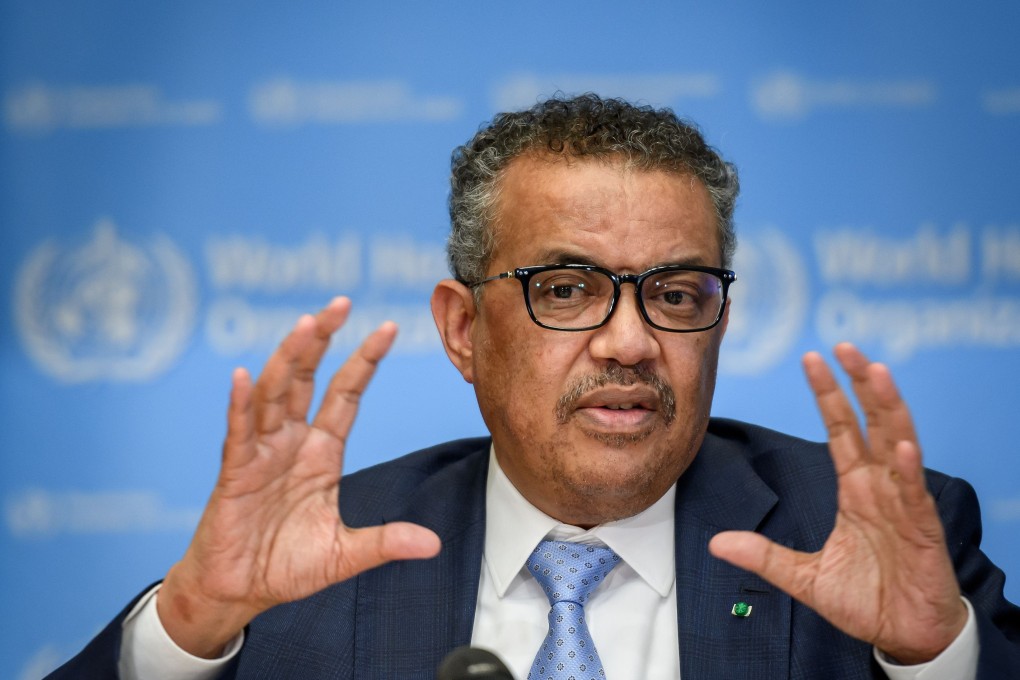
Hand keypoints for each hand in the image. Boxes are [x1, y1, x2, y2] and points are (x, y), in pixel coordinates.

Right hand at [157, 298, 440, 657]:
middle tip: (340, 303)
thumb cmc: (286, 565)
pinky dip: (239, 403)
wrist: (240, 592)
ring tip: (306, 324)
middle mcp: (291, 443)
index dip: (364, 362)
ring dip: (288, 358)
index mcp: (321, 453)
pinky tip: (243, 374)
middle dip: (323, 340)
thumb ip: (386, 542)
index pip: (345, 395)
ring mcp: (261, 454)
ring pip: (274, 394)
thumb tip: (433, 544)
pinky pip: (237, 432)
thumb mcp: (345, 553)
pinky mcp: (234, 473)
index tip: (388, 327)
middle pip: (307, 379)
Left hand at [709, 342, 966, 663]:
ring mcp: (904, 505)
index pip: (841, 430)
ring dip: (888, 408)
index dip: (828, 394)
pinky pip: (915, 495)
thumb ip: (764, 555)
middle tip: (844, 345)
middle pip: (872, 423)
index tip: (812, 358)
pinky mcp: (922, 532)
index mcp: (857, 490)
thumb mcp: (804, 577)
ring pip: (899, 444)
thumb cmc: (866, 599)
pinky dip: (910, 470)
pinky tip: (903, 445)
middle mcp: (882, 487)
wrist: (904, 635)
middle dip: (858, 384)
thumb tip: (717, 543)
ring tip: (876, 372)